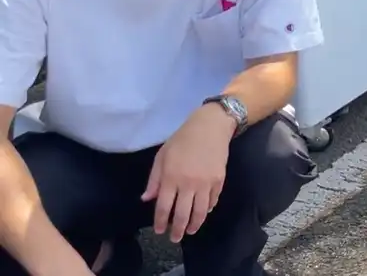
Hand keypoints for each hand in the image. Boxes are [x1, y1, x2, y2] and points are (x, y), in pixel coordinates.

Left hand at [143, 103, 234, 242]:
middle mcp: (189, 184)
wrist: (210, 127)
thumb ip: (154, 179)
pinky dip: (208, 209)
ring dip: (194, 224)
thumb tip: (147, 199)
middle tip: (174, 238)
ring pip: (200, 211)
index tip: (159, 231)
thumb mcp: (162, 156)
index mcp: (171, 177)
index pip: (164, 207)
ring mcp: (206, 183)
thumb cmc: (182, 140)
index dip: (161, 222)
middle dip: (177, 229)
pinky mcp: (219, 180)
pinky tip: (204, 213)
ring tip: (190, 231)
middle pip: (183, 214)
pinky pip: (213, 200)